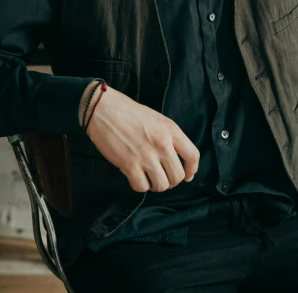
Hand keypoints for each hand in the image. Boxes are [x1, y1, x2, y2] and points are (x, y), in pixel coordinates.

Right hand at [85, 84, 199, 192]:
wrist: (104, 109)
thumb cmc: (129, 113)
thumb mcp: (157, 119)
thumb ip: (169, 137)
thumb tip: (177, 159)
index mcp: (171, 130)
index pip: (193, 156)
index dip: (191, 170)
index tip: (187, 176)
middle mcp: (162, 143)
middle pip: (178, 176)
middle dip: (171, 181)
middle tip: (161, 176)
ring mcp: (146, 155)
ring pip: (162, 185)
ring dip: (155, 185)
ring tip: (148, 177)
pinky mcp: (129, 164)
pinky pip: (142, 187)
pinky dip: (139, 185)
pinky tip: (134, 176)